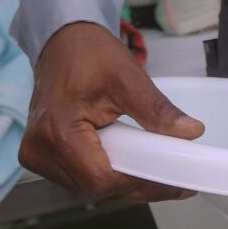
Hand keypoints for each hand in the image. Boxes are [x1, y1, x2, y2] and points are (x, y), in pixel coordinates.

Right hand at [20, 21, 204, 202]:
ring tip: (158, 172)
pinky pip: (80, 176)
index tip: (172, 179)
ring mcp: (38, 154)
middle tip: (175, 180)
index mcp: (57, 130)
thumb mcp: (129, 78)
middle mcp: (39, 150)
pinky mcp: (43, 154)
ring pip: (88, 186)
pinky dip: (108, 174)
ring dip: (123, 182)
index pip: (100, 177)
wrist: (64, 42)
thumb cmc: (90, 53)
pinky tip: (133, 166)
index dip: (138, 181)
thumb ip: (157, 110)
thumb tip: (190, 132)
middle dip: (137, 184)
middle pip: (95, 186)